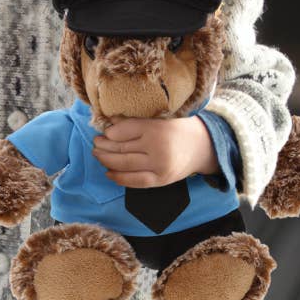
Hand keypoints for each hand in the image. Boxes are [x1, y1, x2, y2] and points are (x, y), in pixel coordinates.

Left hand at [93, 115, 218, 187]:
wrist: (204, 147)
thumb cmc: (181, 128)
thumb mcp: (163, 118)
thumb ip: (138, 121)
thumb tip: (111, 123)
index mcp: (158, 129)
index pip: (126, 130)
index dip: (111, 131)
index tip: (104, 130)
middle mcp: (158, 149)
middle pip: (122, 148)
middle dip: (105, 146)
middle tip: (95, 142)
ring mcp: (159, 167)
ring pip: (125, 165)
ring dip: (107, 160)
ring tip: (98, 154)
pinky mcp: (160, 181)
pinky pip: (134, 181)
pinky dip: (119, 177)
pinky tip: (109, 172)